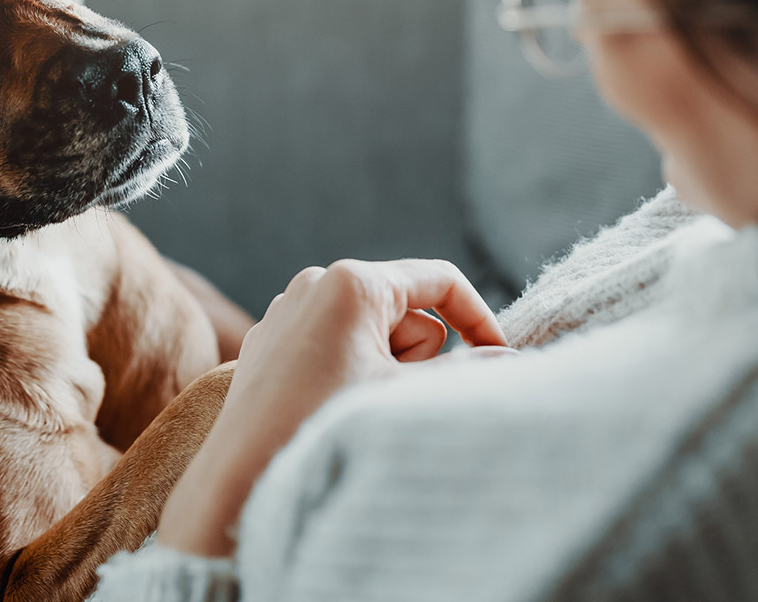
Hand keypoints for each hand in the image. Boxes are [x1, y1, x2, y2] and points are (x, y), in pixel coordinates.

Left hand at [155, 259, 507, 557]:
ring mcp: (288, 309)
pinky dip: (345, 370)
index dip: (478, 317)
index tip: (498, 356)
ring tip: (352, 404)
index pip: (439, 280)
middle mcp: (316, 281)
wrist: (243, 476)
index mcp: (354, 281)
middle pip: (405, 310)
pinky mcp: (269, 339)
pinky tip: (323, 405)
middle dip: (414, 353)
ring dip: (380, 365)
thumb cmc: (324, 427)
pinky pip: (331, 344)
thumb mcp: (405, 395)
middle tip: (389, 394)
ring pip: (370, 330)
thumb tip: (514, 360)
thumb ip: (468, 371)